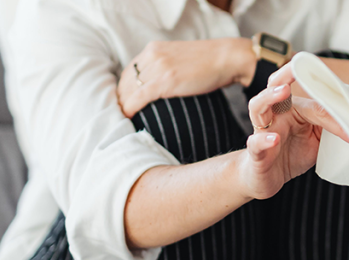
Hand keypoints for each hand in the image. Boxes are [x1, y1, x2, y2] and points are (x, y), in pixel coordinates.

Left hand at [118, 38, 255, 117]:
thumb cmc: (210, 63)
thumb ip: (168, 67)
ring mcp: (158, 67)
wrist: (228, 59)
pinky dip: (130, 108)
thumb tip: (163, 87)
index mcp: (154, 49)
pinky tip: (129, 117)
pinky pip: (138, 97)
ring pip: (128, 89)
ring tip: (124, 120)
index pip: (130, 70)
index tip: (124, 102)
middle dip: (120, 98)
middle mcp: (152, 55)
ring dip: (122, 105)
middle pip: (126, 80)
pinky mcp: (165, 80)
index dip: (123, 88)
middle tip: (121, 115)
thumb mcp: (182, 59)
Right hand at [237, 83, 348, 199]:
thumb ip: (331, 128)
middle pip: (274, 86)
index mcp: (293, 108)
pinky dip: (264, 139)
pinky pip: (255, 142)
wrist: (268, 178)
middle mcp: (276, 114)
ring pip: (258, 107)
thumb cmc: (291, 154)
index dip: (333, 106)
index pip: (312, 97)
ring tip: (284, 91)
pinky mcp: (256, 153)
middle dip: (286, 73)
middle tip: (297, 66)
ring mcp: (263, 131)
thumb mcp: (317, 140)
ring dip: (270, 96)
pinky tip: (274, 139)